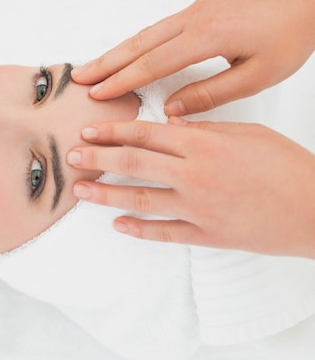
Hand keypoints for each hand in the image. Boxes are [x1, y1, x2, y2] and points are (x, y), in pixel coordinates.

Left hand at [67, 119, 314, 257]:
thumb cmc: (287, 166)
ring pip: (141, 199)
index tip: (88, 130)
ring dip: (107, 195)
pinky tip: (118, 225)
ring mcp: (198, 208)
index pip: (146, 134)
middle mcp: (194, 175)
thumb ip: (204, 128)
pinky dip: (139, 229)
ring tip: (81, 191)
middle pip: (134, 164)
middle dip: (98, 160)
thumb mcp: (247, 134)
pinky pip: (165, 234)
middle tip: (71, 157)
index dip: (113, 131)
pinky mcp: (207, 235)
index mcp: (203, 144)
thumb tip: (170, 123)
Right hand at [72, 0, 314, 115]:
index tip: (99, 94)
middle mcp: (194, 19)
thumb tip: (172, 110)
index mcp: (207, 36)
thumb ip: (211, 94)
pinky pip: (157, 29)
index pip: (153, 63)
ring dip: (116, 52)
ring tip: (92, 68)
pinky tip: (125, 54)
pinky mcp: (199, 11)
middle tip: (79, 79)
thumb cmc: (290, 36)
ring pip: (145, 35)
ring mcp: (195, 12)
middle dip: (106, 64)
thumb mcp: (257, 75)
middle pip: (139, 45)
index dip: (123, 80)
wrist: (310, 2)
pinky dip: (135, 43)